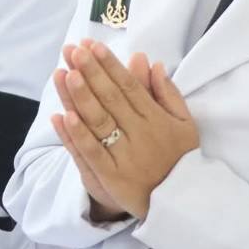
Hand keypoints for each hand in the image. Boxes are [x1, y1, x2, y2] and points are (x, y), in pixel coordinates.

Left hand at [50, 40, 198, 220]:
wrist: (182, 202)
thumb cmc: (181, 158)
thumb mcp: (185, 124)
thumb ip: (168, 93)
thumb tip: (153, 63)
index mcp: (156, 119)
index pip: (129, 86)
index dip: (110, 65)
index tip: (93, 46)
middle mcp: (140, 134)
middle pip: (111, 98)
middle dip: (91, 72)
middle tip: (73, 50)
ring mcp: (126, 155)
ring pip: (100, 122)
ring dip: (81, 97)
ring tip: (66, 73)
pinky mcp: (113, 177)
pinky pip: (93, 153)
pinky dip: (78, 135)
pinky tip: (64, 117)